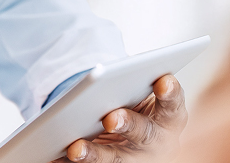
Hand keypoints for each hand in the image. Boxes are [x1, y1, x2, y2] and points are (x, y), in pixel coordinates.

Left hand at [56, 74, 186, 162]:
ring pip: (117, 159)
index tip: (163, 80)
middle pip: (144, 134)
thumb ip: (132, 85)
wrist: (134, 134)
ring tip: (76, 148)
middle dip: (128, 124)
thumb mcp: (141, 94)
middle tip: (111, 118)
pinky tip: (57, 156)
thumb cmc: (138, 106)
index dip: (169, 93)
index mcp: (169, 117)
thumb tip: (107, 75)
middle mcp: (158, 141)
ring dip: (96, 155)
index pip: (172, 103)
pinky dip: (74, 161)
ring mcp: (137, 159)